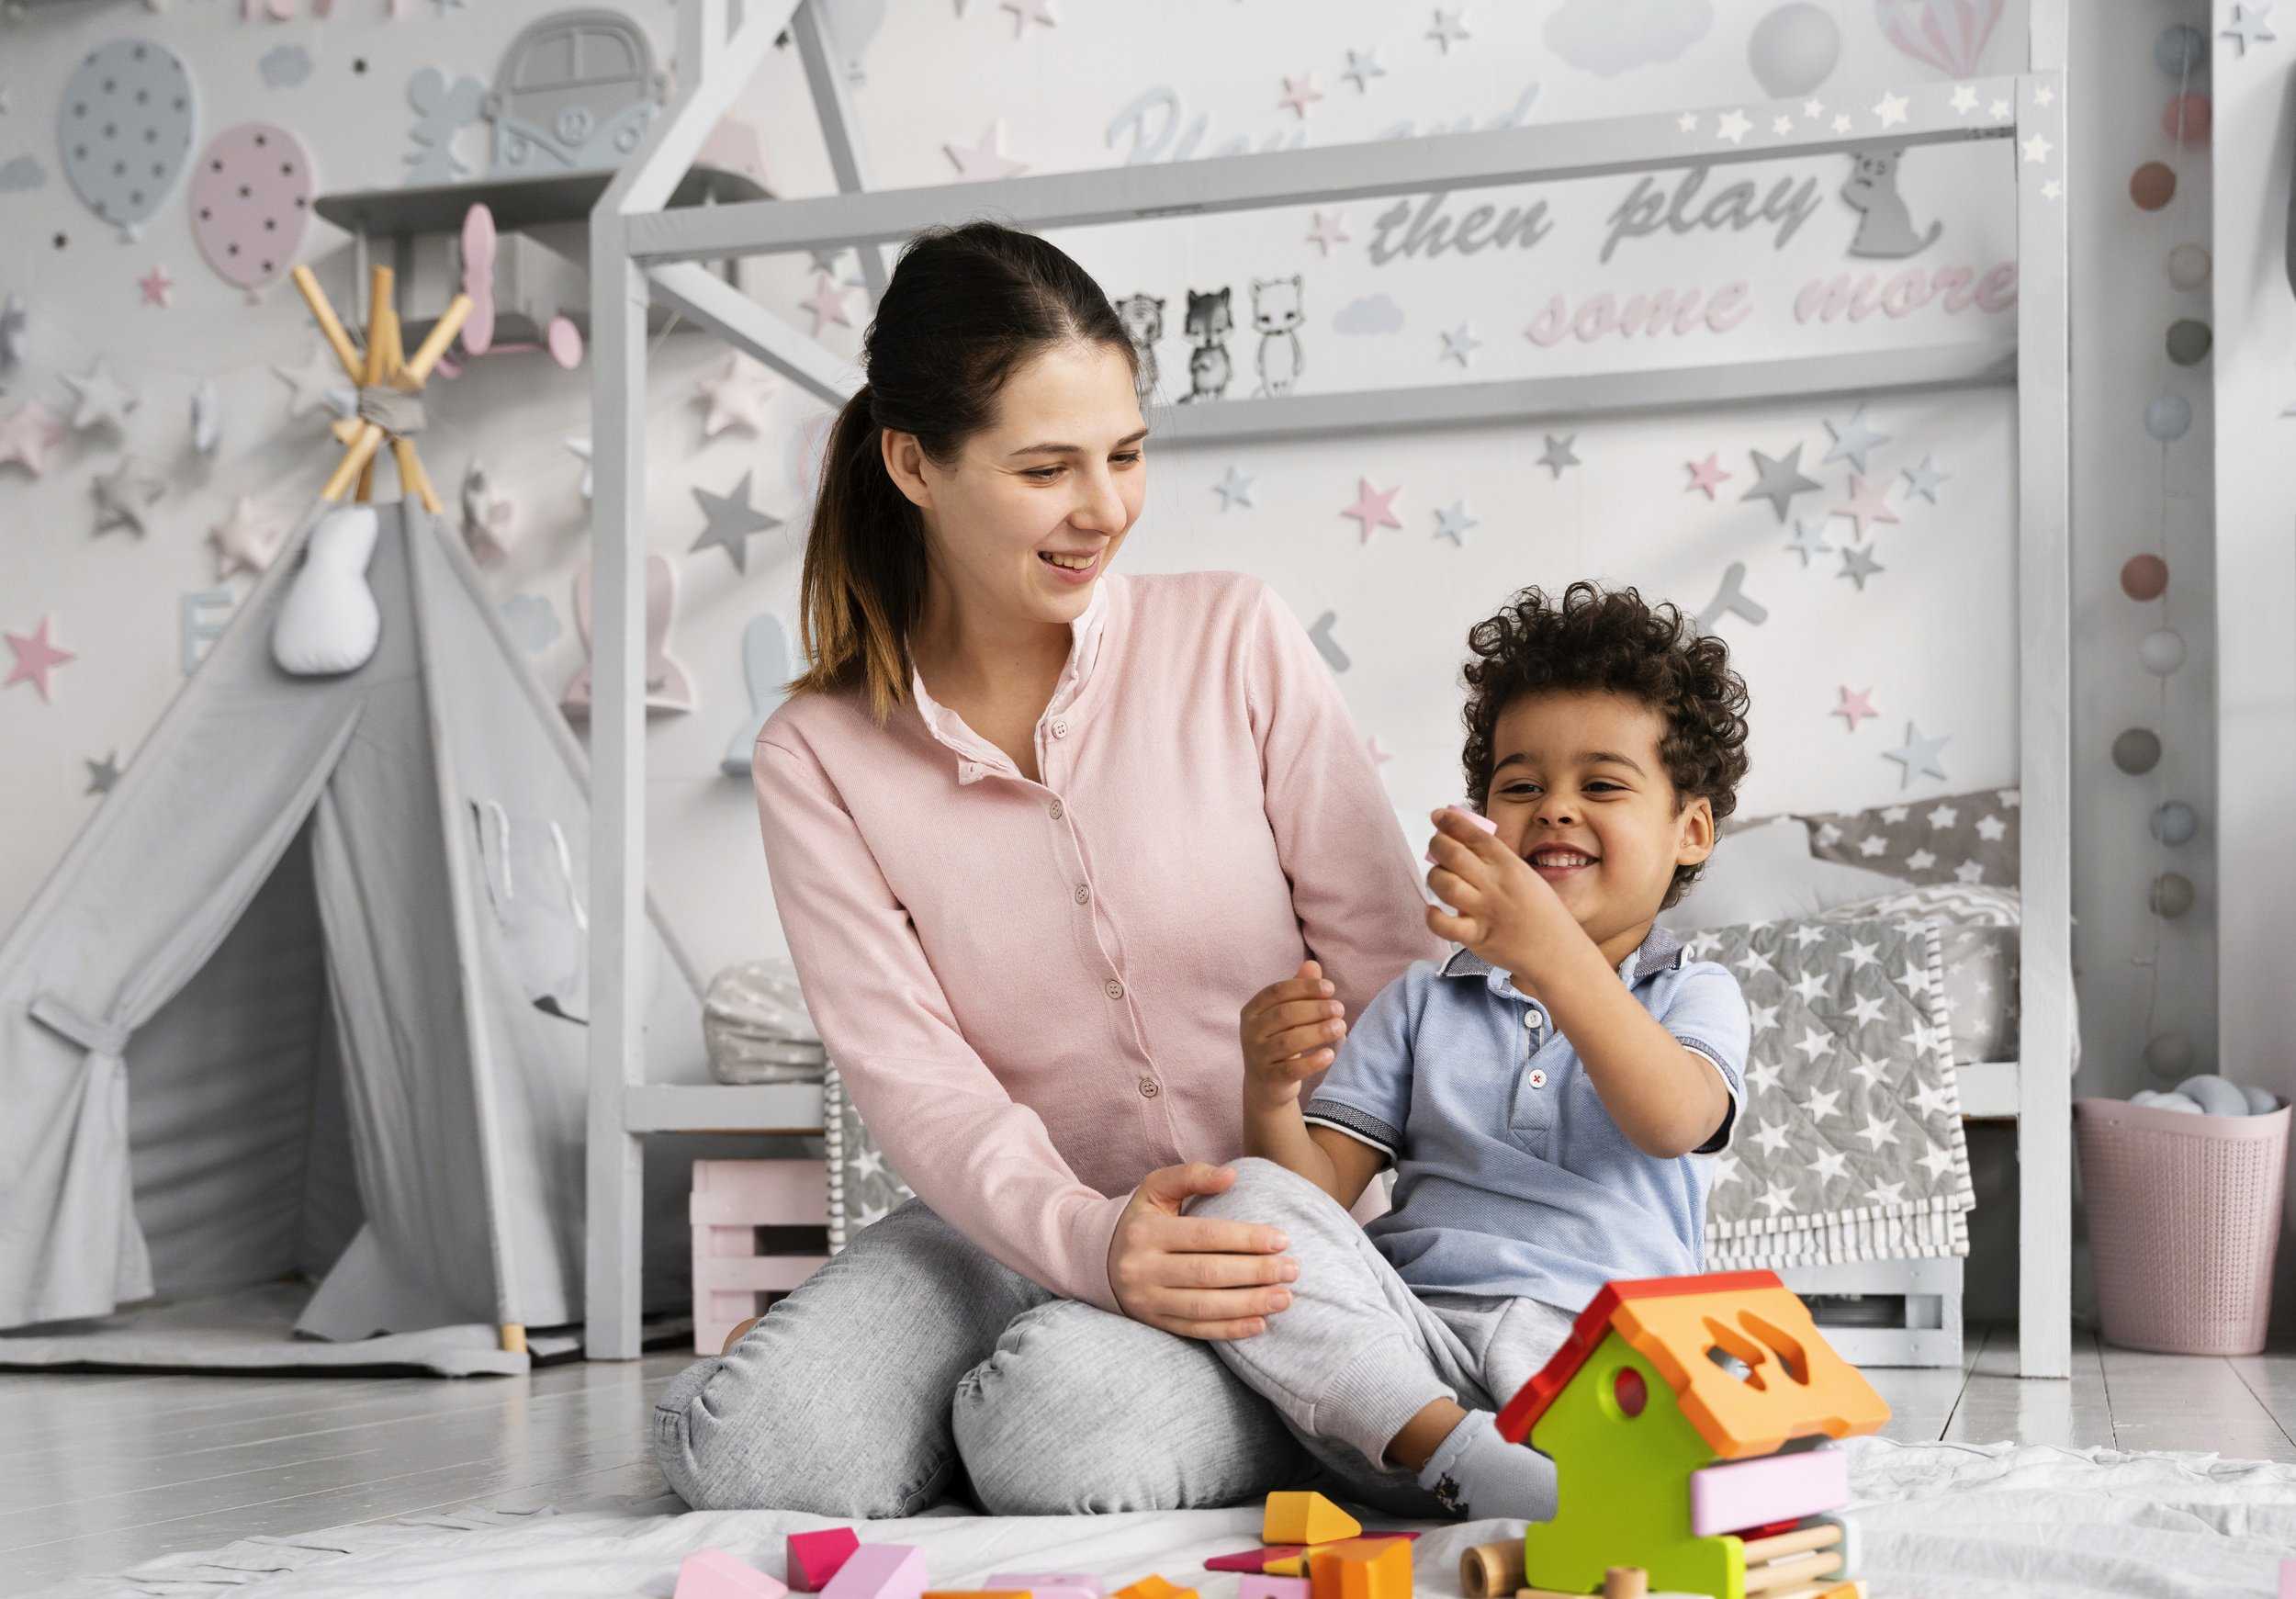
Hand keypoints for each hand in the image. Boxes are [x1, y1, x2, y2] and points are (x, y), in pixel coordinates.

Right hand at [1107, 1163, 1299, 1339]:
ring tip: (1285, 1298)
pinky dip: (1229, 1330)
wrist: (1100, 1258)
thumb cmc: (1142, 1219)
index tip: (1282, 1240)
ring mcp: (1146, 1300)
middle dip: (1255, 1273)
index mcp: (1146, 1232)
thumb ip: (1191, 1176)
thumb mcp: (1155, 1188)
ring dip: (1249, 1304)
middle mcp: (1142, 1268)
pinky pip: (1195, 1330)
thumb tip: (1231, 1175)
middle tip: (1293, 1270)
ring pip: (1203, 1307)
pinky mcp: (1154, 1322)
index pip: (1205, 1236)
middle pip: (1207, 1273)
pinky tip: (1260, 1324)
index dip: (1245, 1239)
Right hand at [1239, 960, 1346, 1107]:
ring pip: (1288, 1042)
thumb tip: (1312, 965)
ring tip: (1341, 1027)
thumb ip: (1298, 990)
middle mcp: (1249, 1032)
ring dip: (1317, 1032)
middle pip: (1284, 1015)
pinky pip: (1291, 1069)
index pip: (1277, 992)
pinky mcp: (1268, 1079)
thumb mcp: (1286, 1015)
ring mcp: (1256, 1057)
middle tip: (1340, 1009)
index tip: (1331, 989)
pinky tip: (1330, 1055)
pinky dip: (1312, 1062)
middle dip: (1315, 1009)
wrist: (1266, 1085)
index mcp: (1252, 1010)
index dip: (1305, 987)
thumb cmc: (1279, 1040)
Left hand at [1423, 807, 1576, 978]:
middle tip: (1435, 846)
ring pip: (1445, 885)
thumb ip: (1498, 862)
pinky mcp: (1478, 937)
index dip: (1451, 822)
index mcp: (1510, 865)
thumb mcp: (1526, 876)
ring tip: (1438, 878)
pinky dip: (1433, 917)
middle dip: (1436, 844)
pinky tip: (1434, 911)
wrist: (1558, 951)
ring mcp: (1486, 911)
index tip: (1439, 816)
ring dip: (1434, 877)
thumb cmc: (1541, 912)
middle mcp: (1496, 885)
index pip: (1475, 835)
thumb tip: (1465, 843)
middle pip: (1453, 854)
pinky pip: (1444, 925)